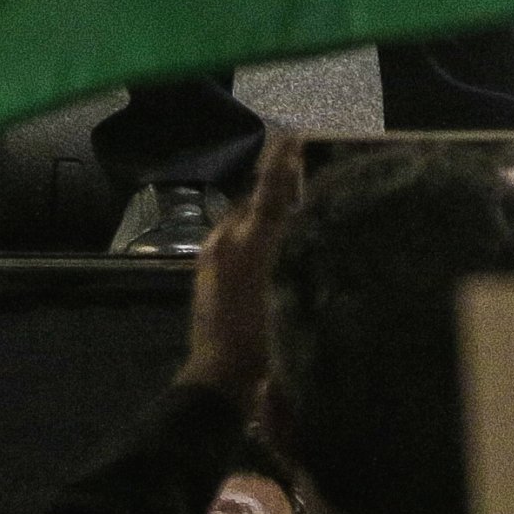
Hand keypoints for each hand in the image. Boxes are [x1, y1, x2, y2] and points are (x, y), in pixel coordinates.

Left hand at [178, 133, 303, 410]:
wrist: (219, 378)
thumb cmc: (259, 338)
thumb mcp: (286, 288)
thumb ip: (291, 241)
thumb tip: (303, 206)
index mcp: (247, 240)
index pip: (269, 187)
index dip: (282, 159)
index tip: (294, 134)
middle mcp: (226, 239)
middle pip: (255, 201)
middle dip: (278, 191)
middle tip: (307, 186)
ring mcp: (212, 254)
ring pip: (244, 220)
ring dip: (265, 217)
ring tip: (293, 221)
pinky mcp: (206, 270)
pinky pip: (232, 240)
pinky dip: (252, 237)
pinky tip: (271, 252)